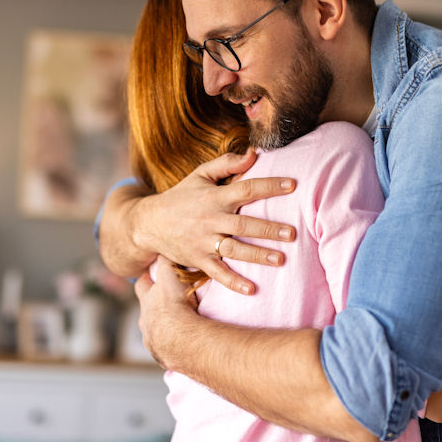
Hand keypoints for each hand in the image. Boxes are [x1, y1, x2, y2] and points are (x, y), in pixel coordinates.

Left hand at [134, 256, 199, 368]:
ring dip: (161, 329)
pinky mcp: (162, 356)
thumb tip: (166, 245)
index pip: (142, 285)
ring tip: (175, 328)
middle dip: (151, 307)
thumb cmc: (175, 306)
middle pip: (145, 311)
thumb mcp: (171, 276)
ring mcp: (151, 340)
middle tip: (162, 303)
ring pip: (152, 332)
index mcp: (147, 301)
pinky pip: (165, 350)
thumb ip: (168, 261)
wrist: (180, 339)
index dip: (146, 279)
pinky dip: (170, 347)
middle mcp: (145, 321)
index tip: (149, 274)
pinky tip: (180, 347)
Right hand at [136, 150, 296, 294]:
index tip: (293, 185)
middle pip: (243, 224)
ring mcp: (203, 242)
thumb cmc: (182, 196)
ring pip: (233, 250)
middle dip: (268, 229)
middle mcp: (210, 220)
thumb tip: (254, 152)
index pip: (246, 189)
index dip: (269, 185)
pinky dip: (233, 282)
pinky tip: (251, 289)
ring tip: (280, 260)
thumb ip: (227, 164)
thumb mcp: (200, 175)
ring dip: (256, 255)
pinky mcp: (197, 260)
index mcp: (215, 197)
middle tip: (292, 233)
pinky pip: (217, 273)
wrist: (149, 223)